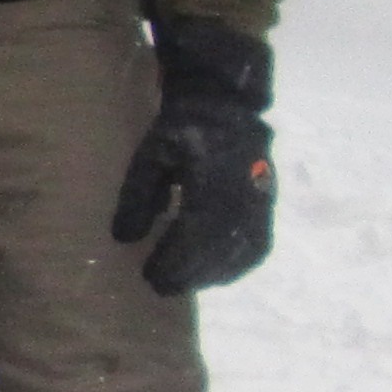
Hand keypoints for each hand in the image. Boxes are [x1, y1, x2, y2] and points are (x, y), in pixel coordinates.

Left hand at [109, 20, 275, 293]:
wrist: (228, 106)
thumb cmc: (183, 128)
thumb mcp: (152, 155)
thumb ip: (138, 196)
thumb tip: (123, 238)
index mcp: (213, 186)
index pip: (193, 237)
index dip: (173, 262)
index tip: (149, 276)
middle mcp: (243, 201)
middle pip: (216, 254)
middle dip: (187, 275)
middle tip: (158, 286)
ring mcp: (261, 207)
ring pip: (239, 257)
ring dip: (209, 275)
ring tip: (180, 282)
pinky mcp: (268, 209)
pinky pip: (255, 250)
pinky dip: (233, 267)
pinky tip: (211, 274)